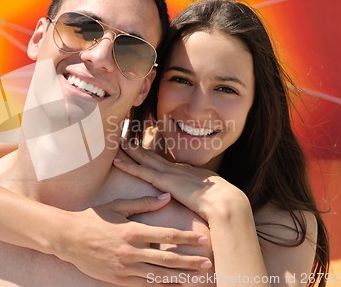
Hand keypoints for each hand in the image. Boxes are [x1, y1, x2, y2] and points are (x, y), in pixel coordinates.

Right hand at [56, 195, 211, 286]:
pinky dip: (161, 286)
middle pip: (167, 260)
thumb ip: (143, 203)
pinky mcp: (118, 279)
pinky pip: (144, 285)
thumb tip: (166, 196)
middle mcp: (130, 252)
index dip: (186, 238)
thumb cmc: (93, 218)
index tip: (202, 240)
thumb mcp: (117, 206)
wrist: (67, 238)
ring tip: (198, 278)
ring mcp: (124, 268)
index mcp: (132, 231)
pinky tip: (174, 285)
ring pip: (158, 276)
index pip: (166, 236)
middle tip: (208, 263)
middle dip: (190, 262)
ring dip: (180, 277)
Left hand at [114, 144, 249, 221]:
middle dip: (136, 147)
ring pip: (143, 159)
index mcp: (184, 172)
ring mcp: (168, 173)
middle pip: (151, 155)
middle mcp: (174, 168)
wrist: (224, 201)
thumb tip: (195, 193)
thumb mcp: (207, 192)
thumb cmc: (219, 201)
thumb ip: (198, 190)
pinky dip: (128, 165)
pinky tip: (116, 160)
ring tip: (117, 142)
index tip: (140, 150)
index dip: (150, 155)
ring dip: (129, 150)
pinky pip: (141, 171)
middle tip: (123, 138)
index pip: (162, 162)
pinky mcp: (164, 181)